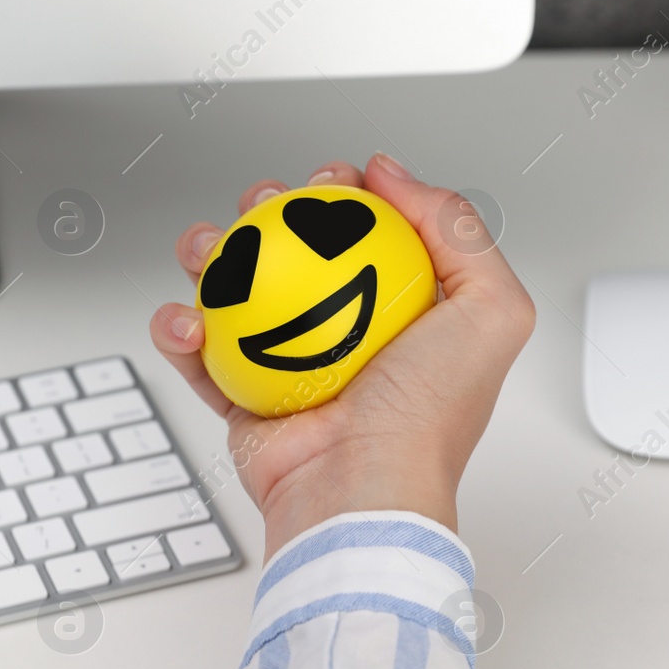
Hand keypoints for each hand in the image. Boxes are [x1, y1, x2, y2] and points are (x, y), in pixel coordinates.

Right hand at [149, 153, 534, 558]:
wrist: (361, 491)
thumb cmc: (428, 420)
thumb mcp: (491, 311)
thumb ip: (459, 230)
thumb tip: (392, 176)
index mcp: (399, 312)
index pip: (367, 230)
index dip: (347, 194)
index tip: (335, 185)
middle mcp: (341, 333)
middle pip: (291, 246)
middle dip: (271, 208)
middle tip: (270, 208)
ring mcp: (286, 363)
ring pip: (233, 286)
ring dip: (210, 253)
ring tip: (210, 251)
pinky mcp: (241, 397)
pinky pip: (196, 351)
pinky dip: (178, 327)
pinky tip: (187, 315)